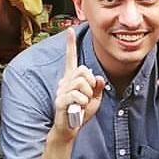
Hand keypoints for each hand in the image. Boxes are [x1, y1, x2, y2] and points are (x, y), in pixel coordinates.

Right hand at [50, 27, 103, 144]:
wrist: (70, 128)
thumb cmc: (81, 112)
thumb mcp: (95, 98)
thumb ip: (98, 87)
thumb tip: (98, 78)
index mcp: (72, 78)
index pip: (72, 58)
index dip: (70, 45)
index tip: (69, 30)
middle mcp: (65, 81)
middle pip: (83, 71)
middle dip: (91, 83)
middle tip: (89, 95)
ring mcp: (61, 90)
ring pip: (81, 83)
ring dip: (88, 95)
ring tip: (83, 103)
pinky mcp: (60, 101)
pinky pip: (78, 96)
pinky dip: (83, 102)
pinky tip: (79, 107)